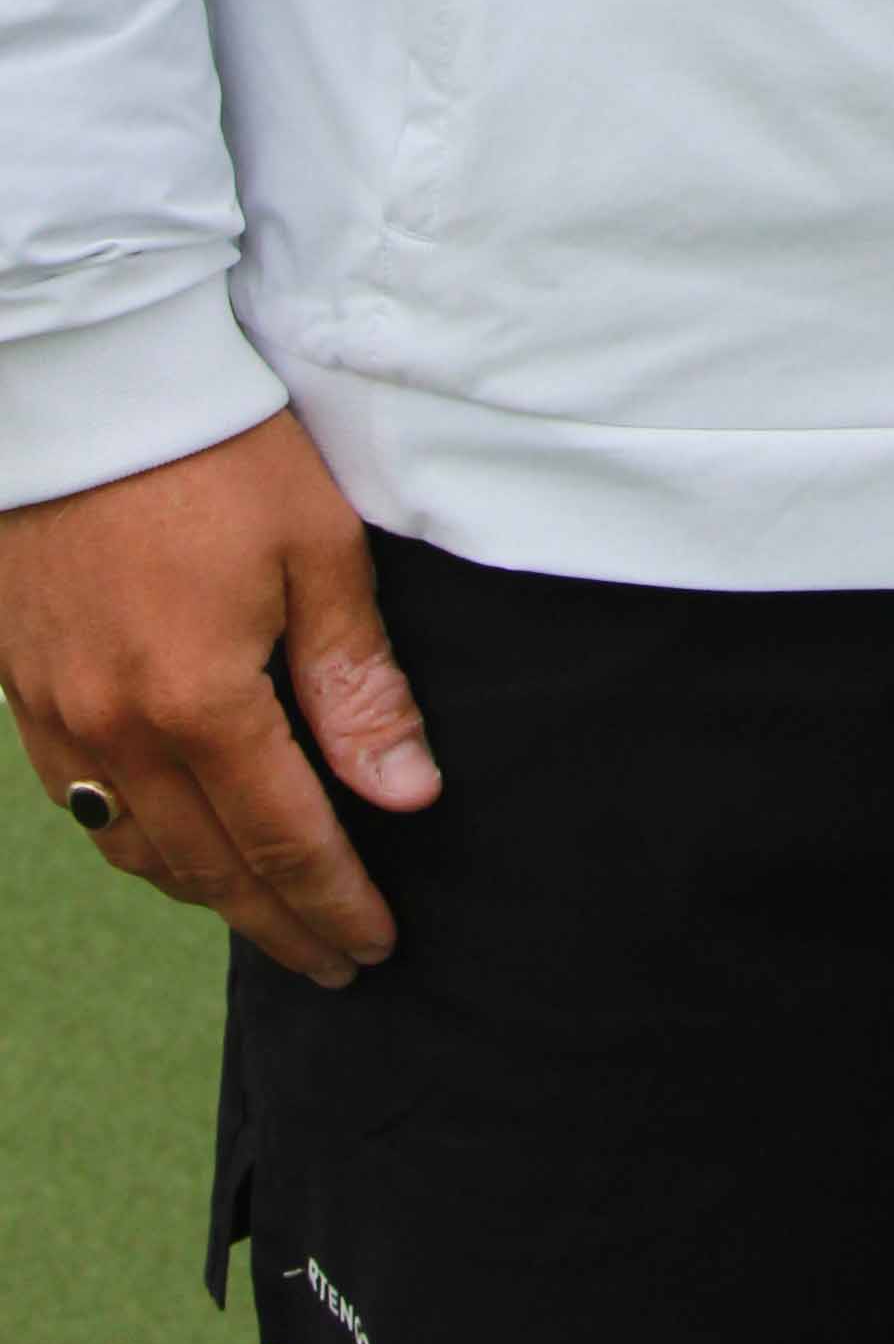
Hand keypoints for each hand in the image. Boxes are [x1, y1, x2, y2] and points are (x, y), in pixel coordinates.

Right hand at [0, 411, 438, 984]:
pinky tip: (173, 846)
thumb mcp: (317, 549)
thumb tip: (404, 796)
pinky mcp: (20, 689)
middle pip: (207, 867)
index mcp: (199, 704)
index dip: (332, 902)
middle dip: (277, 922)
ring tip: (266, 916)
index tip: (375, 945)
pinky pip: (79, 803)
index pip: (282, 842)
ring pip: (135, 849)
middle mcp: (116, 731)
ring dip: (205, 895)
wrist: (87, 381)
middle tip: (333, 962)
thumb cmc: (219, 448)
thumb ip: (356, 684)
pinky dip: (136, 843)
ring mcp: (56, 716)